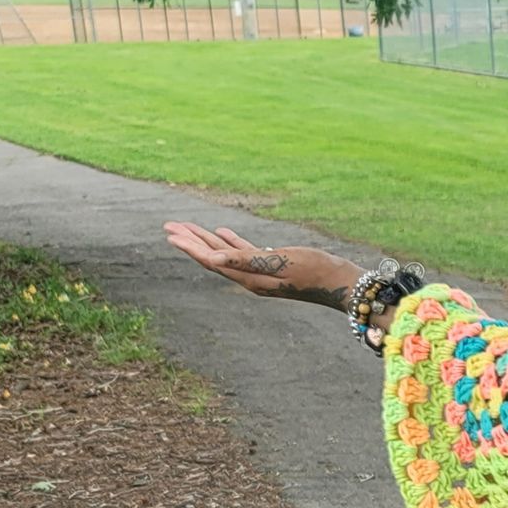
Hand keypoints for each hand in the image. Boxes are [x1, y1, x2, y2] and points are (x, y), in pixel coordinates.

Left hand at [163, 223, 358, 312]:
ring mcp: (260, 272)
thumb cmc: (312, 270)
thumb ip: (244, 259)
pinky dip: (231, 241)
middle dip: (191, 241)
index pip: (211, 260)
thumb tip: (213, 259)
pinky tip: (223, 232)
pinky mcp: (272, 265)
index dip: (190, 246)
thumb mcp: (278, 262)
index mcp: (248, 277)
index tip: (170, 233)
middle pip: (213, 257)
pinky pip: (244, 251)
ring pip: (225, 254)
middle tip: (169, 226)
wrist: (338, 281)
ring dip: (206, 240)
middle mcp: (250, 277)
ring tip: (187, 228)